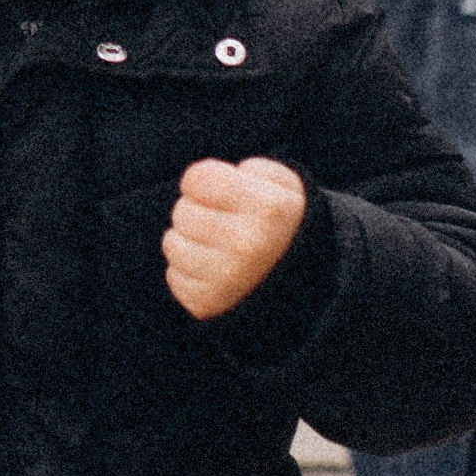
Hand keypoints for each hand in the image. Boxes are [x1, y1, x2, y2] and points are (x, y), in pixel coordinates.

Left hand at [165, 157, 307, 320]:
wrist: (302, 287)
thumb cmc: (284, 227)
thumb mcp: (286, 186)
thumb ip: (251, 170)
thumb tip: (209, 180)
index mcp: (267, 209)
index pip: (196, 179)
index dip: (203, 182)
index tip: (216, 191)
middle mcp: (245, 244)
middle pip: (182, 211)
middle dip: (198, 211)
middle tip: (222, 223)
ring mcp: (225, 278)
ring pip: (172, 243)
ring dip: (189, 241)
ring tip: (217, 247)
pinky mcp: (207, 305)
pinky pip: (173, 276)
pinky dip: (188, 272)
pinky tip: (214, 272)